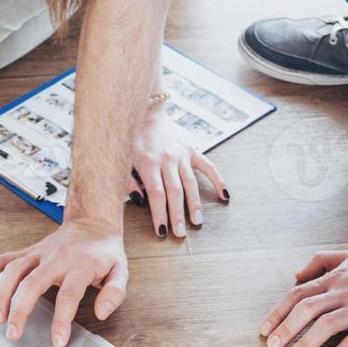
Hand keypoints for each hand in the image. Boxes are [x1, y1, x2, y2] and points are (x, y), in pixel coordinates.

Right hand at [0, 218, 127, 346]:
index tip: (56, 340)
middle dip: (20, 310)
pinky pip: (2, 259)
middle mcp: (56, 259)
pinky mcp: (27, 252)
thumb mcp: (121, 270)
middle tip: (14, 334)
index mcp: (80, 266)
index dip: (61, 319)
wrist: (91, 224)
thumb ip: (115, 292)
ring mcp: (38, 254)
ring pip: (13, 271)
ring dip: (2, 295)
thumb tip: (102, 312)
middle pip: (32, 284)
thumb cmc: (104, 252)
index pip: (68, 295)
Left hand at [127, 106, 226, 238]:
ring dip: (195, 204)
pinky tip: (225, 196)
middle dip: (177, 214)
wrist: (147, 112)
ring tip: (197, 221)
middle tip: (180, 234)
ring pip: (190, 183)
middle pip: (174, 192)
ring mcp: (182, 154)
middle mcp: (167, 159)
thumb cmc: (132, 140)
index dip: (159, 214)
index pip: (156, 194)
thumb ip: (127, 180)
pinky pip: (208, 166)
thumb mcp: (123, 158)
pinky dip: (218, 180)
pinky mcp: (192, 149)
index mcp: (148, 162)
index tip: (162, 232)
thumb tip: (138, 201)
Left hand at [260, 249, 347, 346]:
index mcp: (335, 279)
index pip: (299, 294)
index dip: (279, 311)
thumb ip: (321, 261)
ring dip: (305, 344)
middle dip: (286, 329)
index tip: (265, 329)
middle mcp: (344, 293)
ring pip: (325, 326)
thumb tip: (296, 275)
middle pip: (307, 309)